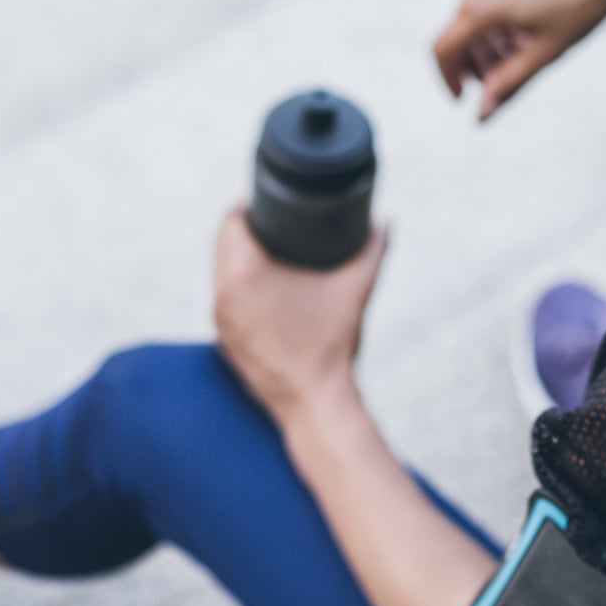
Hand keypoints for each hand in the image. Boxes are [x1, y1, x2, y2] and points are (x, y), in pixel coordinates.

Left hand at [211, 203, 391, 424]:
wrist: (314, 402)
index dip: (246, 207)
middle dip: (243, 231)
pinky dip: (237, 290)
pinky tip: (261, 290)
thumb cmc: (332, 344)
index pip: (230, 222)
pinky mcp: (224, 341)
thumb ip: (373, 249)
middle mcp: (222, 294)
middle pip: (221, 245)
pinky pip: (224, 302)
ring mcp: (220, 321)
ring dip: (236, 259)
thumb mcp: (355, 289)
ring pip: (219, 275)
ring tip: (266, 251)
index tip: (265, 203)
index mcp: (244, 273)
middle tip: (270, 223)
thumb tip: (386, 220)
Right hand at [432, 0, 605, 120]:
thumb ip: (509, 82)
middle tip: (506, 78)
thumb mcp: (546, 50)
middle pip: (460, 33)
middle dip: (476, 63)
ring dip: (490, 42)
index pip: (444, 51)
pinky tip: (531, 27)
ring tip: (526, 52)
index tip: (465, 98)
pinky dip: (499, 20)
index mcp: (481, 7)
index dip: (449, 79)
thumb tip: (481, 114)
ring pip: (476, 15)